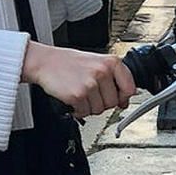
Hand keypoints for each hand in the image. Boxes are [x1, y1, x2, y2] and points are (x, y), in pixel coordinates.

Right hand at [21, 41, 136, 117]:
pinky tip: (72, 98)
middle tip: (90, 94)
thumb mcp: (96, 63)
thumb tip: (124, 101)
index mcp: (111, 62)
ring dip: (89, 107)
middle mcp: (102, 72)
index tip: (119, 99)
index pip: (130, 88)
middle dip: (102, 102)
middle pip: (113, 103)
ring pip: (99, 110)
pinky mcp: (78, 95)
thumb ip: (114, 79)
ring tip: (80, 94)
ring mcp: (90, 84)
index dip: (123, 97)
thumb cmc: (70, 63)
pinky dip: (78, 110)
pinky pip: (85, 113)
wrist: (45, 62)